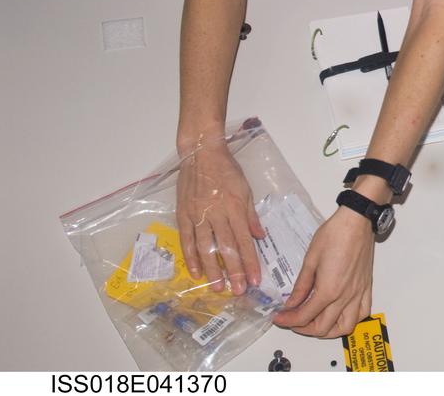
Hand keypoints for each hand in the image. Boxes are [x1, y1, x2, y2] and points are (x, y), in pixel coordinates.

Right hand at [176, 139, 264, 294]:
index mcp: (234, 207)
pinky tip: (196, 272)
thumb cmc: (226, 170)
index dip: (250, 262)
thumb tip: (260, 236)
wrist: (200, 153)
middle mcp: (216, 214)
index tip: (255, 279)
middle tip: (238, 291)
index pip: (244, 240)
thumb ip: (251, 215)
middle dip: (233, 271)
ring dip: (212, 269)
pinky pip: (187, 240)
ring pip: (206, 248)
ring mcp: (198, 215)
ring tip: (218, 288)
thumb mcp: (245, 189)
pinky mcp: (183, 215)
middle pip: (226, 247)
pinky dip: (191, 257)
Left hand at [272, 206, 373, 337]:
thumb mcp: (310, 259)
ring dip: (329, 331)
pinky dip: (351, 321)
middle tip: (292, 320)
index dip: (288, 320)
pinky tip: (340, 314)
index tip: (278, 317)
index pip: (305, 316)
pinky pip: (363, 313)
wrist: (356, 221)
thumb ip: (301, 286)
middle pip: (323, 327)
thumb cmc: (334, 235)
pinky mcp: (366, 287)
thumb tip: (291, 303)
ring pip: (346, 327)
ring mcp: (358, 293)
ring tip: (316, 323)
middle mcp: (345, 296)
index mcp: (329, 290)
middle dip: (303, 328)